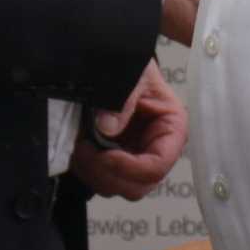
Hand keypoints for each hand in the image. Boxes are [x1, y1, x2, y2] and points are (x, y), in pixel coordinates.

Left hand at [70, 59, 187, 199]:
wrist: (115, 62)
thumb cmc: (132, 65)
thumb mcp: (134, 74)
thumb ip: (125, 98)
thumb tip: (108, 127)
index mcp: (171, 129)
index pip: (157, 166)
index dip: (130, 168)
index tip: (105, 156)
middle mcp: (155, 149)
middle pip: (137, 186)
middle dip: (108, 173)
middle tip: (86, 150)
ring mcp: (133, 158)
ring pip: (116, 187)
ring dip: (93, 172)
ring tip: (80, 145)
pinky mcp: (113, 160)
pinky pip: (100, 180)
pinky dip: (86, 170)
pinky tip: (78, 148)